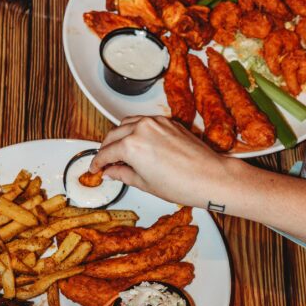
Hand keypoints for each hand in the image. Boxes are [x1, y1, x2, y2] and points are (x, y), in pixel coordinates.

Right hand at [91, 115, 234, 208]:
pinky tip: (137, 143)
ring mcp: (156, 122)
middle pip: (113, 135)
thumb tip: (111, 172)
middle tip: (105, 162)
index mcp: (131, 145)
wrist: (210, 177)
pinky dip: (135, 130)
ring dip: (119, 136)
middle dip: (106, 148)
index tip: (95, 169)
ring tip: (120, 151)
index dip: (97, 163)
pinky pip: (144, 121)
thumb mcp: (145, 183)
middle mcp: (141, 129)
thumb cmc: (183, 184)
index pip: (106, 152)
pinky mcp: (168, 122)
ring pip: (127, 123)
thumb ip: (123, 174)